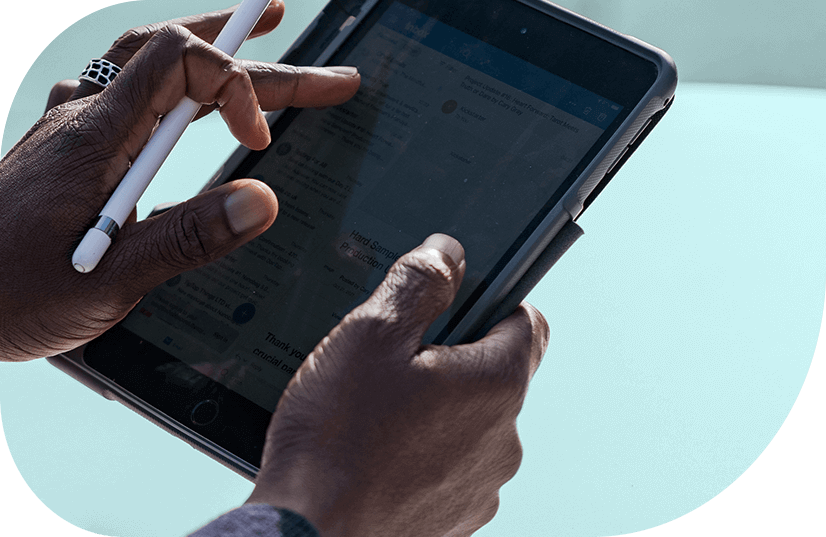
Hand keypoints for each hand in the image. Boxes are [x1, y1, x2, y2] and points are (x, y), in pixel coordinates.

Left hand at [0, 1, 359, 361]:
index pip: (182, 63)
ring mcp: (80, 129)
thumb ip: (189, 238)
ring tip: (265, 34)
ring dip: (219, 51)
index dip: (238, 88)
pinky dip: (181, 81)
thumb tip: (262, 199)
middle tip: (334, 79)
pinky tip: (195, 94)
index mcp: (96, 135)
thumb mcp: (111, 280)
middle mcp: (88, 117)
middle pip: (185, 58)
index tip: (262, 145)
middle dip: (265, 65)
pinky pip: (135, 90)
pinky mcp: (77, 148)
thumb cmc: (11, 293)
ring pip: (158, 64)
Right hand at [247, 234, 549, 536]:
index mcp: (496, 384)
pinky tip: (375, 452)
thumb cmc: (334, 441)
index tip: (456, 300)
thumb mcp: (370, 335)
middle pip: (494, 372)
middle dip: (450, 356)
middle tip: (392, 360)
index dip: (493, 300)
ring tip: (375, 412)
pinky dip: (423, 452)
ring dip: (435, 407)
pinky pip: (450, 466)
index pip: (527, 320)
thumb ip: (419, 283)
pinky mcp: (455, 518)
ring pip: (469, 421)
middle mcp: (503, 439)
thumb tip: (449, 253)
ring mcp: (481, 485)